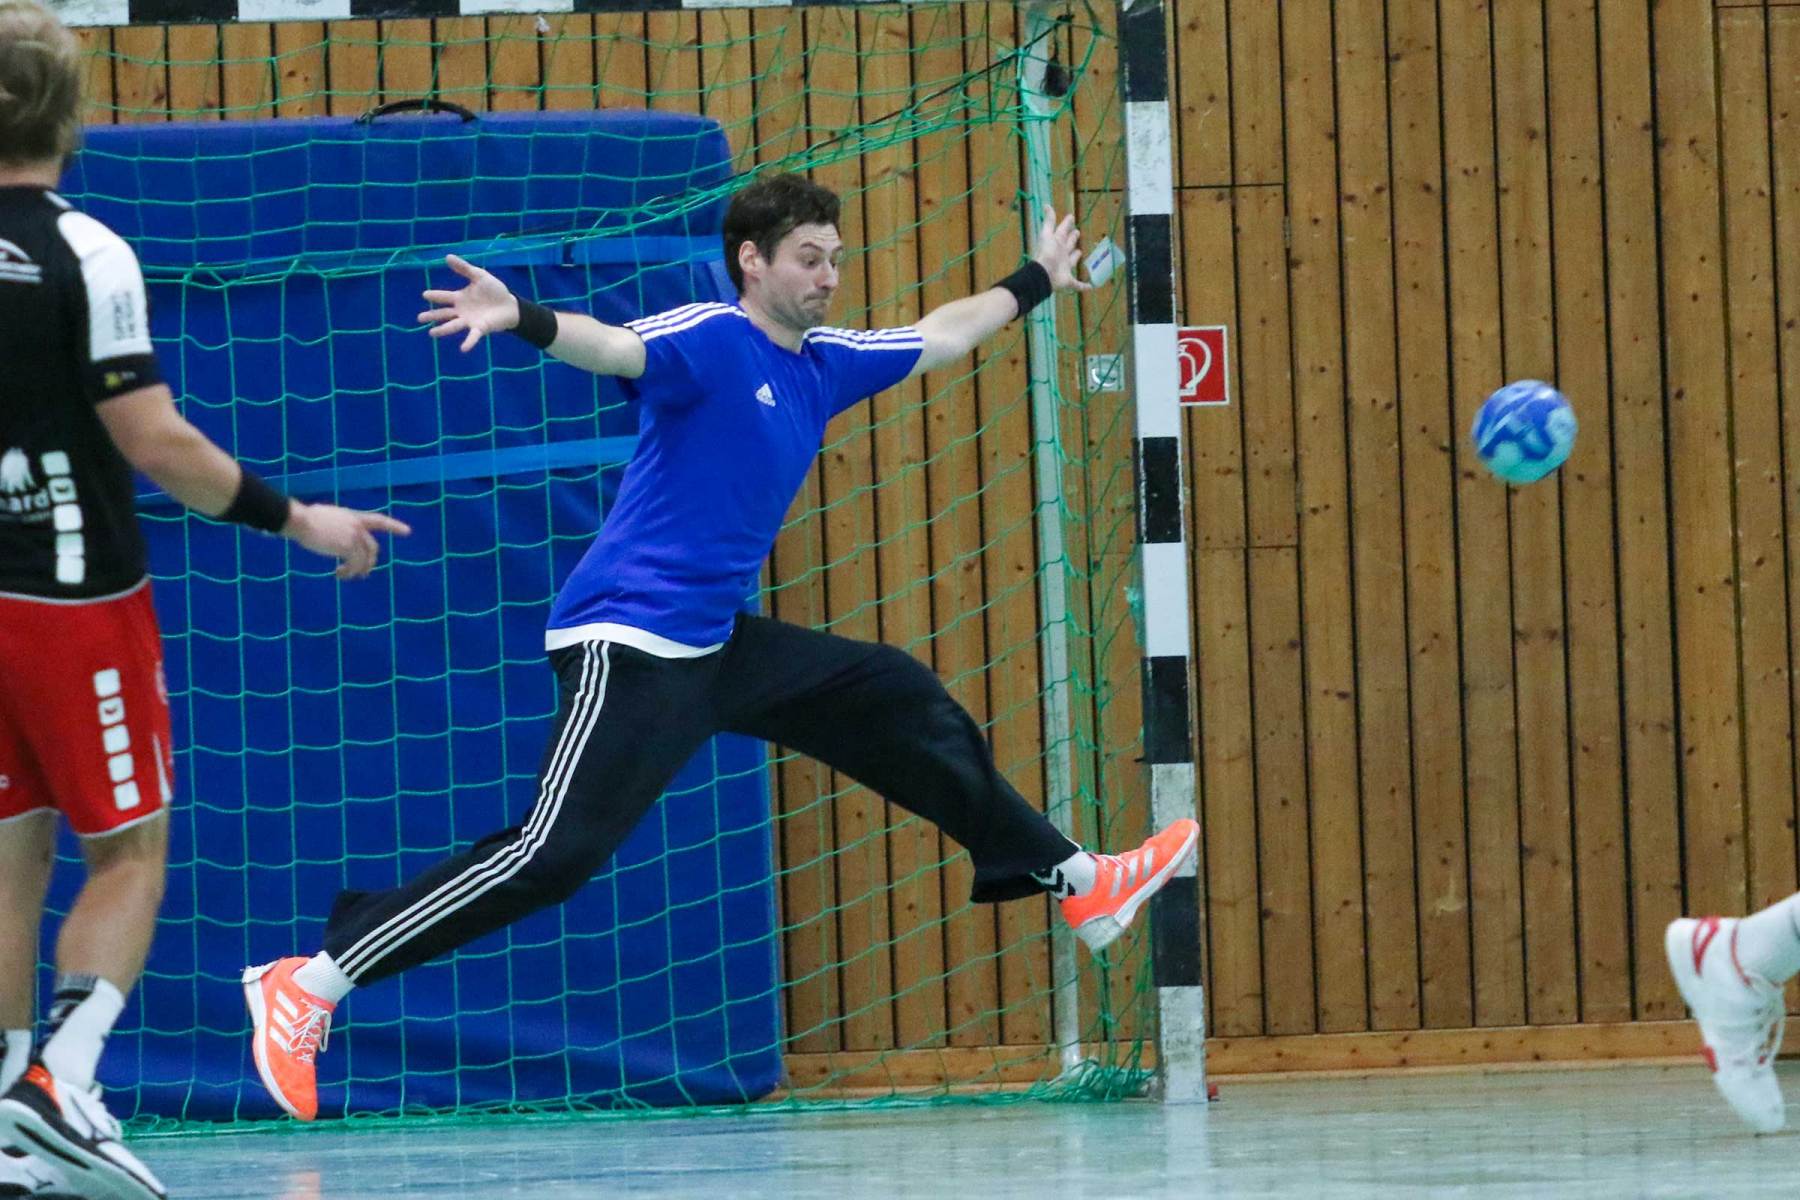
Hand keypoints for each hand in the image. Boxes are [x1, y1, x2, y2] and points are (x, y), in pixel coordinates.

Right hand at [284, 503, 411, 579]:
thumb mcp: (328, 518)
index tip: (408, 532)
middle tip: (363, 574)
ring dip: (356, 571)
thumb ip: (339, 526)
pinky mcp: (348, 547)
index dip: (394, 526)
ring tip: (344, 576)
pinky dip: (348, 572)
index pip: (379, 520)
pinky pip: (354, 564)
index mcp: (353, 516)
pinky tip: (338, 574)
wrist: (300, 520)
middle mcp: (357, 525)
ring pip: (364, 559)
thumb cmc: (305, 519)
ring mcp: (354, 536)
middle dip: (370, 562)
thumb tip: (337, 540)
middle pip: (373, 548)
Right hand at [417, 254, 519, 351]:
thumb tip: (447, 257)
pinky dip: (469, 342)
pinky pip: (473, 336)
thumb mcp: (479, 276)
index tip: (425, 295)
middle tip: (420, 318)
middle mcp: (461, 311)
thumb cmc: (494, 290)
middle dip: (432, 316)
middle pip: (444, 314)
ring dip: (443, 330)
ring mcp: (469, 321)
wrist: (510, 304)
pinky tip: (463, 349)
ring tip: (431, 333)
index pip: (444, 297)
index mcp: (460, 298)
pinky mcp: (480, 328)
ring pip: (453, 325)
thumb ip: (464, 268)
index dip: (435, 296)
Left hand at [1031, 205, 1093, 292]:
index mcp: (1056, 243)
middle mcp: (1061, 255)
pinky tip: (1091, 287)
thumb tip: (1046, 204)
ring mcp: (1064, 268)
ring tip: (1080, 252)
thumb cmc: (1046, 254)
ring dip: (1075, 257)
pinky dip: (1083, 286)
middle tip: (1077, 232)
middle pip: (1067, 245)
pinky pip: (1077, 284)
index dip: (1066, 224)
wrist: (1043, 275)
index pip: (1062, 231)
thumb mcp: (1047, 234)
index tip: (1071, 217)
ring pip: (1071, 261)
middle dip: (1071, 239)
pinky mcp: (1068, 281)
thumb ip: (1049, 221)